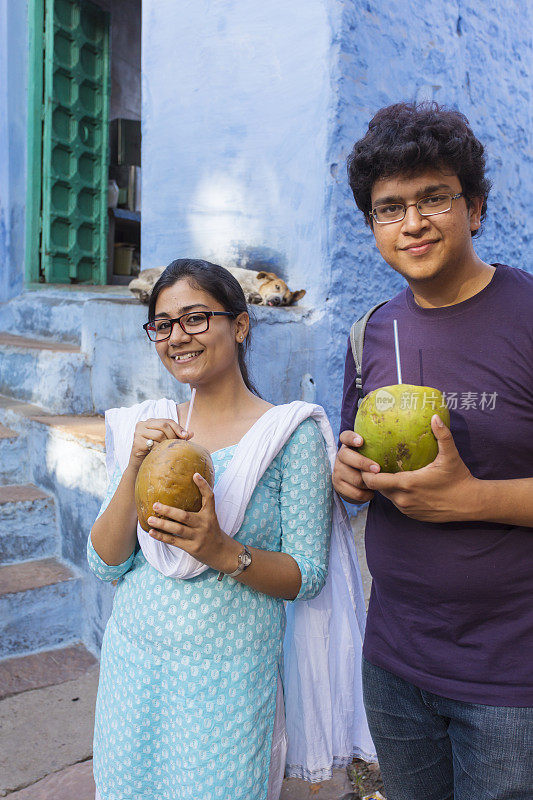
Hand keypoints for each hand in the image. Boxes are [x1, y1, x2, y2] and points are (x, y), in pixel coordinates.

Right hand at [128, 417, 192, 469]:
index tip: (185, 436)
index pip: (167, 421)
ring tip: (167, 449)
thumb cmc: (154, 451)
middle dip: (173, 435)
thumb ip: (178, 436)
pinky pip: (153, 444)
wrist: (140, 465)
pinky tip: (159, 453)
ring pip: (159, 434)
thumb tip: (191, 433)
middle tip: (177, 444)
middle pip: (164, 425)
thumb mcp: (167, 442)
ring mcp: (138, 432)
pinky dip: (159, 449)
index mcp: (151, 422)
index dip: (178, 427)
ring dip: (166, 443)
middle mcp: (143, 424)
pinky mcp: (136, 442)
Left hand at [146, 473, 237, 570]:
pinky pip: (174, 541)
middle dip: (169, 511)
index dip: (203, 485)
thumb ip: (200, 507)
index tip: (195, 475)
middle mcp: (204, 524)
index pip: (209, 497)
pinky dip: (162, 537)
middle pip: (185, 516)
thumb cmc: (211, 531)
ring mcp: (198, 537)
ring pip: (178, 529)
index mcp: (210, 514)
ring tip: (150, 519)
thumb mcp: (210, 517)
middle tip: (155, 505)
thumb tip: (183, 492)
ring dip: (162, 525)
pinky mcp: (192, 548)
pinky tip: (152, 532)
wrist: (221, 552)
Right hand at [332, 430, 380, 503]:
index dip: (351, 438)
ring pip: (354, 478)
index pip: (345, 436)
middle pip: (346, 456)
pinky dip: (366, 494)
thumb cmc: (370, 463)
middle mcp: (341, 456)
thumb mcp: (372, 453)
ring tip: (378, 483)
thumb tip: (404, 438)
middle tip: (377, 468)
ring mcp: (338, 471)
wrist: (354, 483)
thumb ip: (379, 447)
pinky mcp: (338, 486)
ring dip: (368, 482)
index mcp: (348, 445)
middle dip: (363, 463)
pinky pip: (355, 492)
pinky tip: (372, 492)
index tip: (361, 441)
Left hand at [361, 415, 478, 522]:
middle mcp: (403, 499)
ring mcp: (407, 509)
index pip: (373, 480)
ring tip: (386, 471)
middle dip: (373, 477)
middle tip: (374, 463)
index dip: (366, 472)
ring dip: (386, 486)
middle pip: (377, 488)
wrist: (470, 504)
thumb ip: (442, 435)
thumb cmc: (459, 478)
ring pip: (387, 496)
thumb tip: (435, 416)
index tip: (367, 461)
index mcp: (407, 484)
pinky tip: (402, 484)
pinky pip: (398, 504)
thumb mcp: (450, 456)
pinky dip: (397, 495)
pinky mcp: (413, 516)